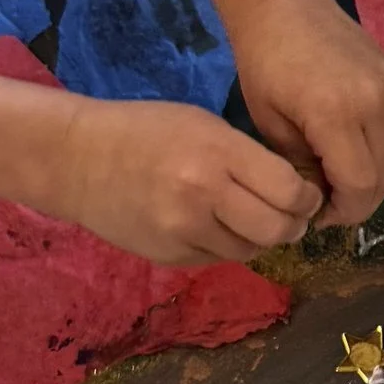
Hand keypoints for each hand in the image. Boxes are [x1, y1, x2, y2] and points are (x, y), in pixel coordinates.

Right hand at [51, 98, 322, 265]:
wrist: (76, 159)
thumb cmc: (145, 131)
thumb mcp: (202, 125)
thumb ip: (247, 157)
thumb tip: (295, 192)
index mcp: (218, 153)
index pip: (290, 190)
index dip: (307, 197)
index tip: (304, 194)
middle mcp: (204, 194)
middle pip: (278, 229)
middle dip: (292, 225)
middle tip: (287, 215)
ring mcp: (184, 230)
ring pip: (251, 250)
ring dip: (258, 238)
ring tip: (244, 217)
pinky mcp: (170, 256)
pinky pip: (218, 259)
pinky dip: (224, 245)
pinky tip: (209, 225)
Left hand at [229, 0, 383, 227]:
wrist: (286, 5)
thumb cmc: (264, 62)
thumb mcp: (269, 123)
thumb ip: (302, 167)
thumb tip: (324, 198)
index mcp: (336, 113)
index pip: (360, 186)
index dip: (344, 211)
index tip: (321, 214)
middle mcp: (377, 102)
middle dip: (360, 199)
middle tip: (332, 197)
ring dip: (383, 176)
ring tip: (350, 169)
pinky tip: (365, 146)